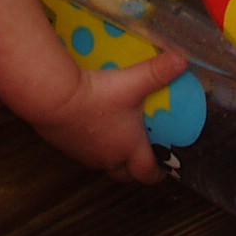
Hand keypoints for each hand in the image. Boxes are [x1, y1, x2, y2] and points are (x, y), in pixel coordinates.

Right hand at [25, 48, 185, 183]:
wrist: (53, 98)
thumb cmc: (96, 96)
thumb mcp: (132, 82)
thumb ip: (158, 71)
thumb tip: (182, 60)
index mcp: (128, 149)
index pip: (147, 174)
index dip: (158, 174)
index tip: (164, 169)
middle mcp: (106, 158)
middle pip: (124, 175)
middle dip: (135, 169)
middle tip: (142, 156)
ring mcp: (83, 154)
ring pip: (102, 163)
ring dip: (111, 155)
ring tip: (117, 136)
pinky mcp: (65, 145)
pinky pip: (82, 151)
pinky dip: (89, 143)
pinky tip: (89, 123)